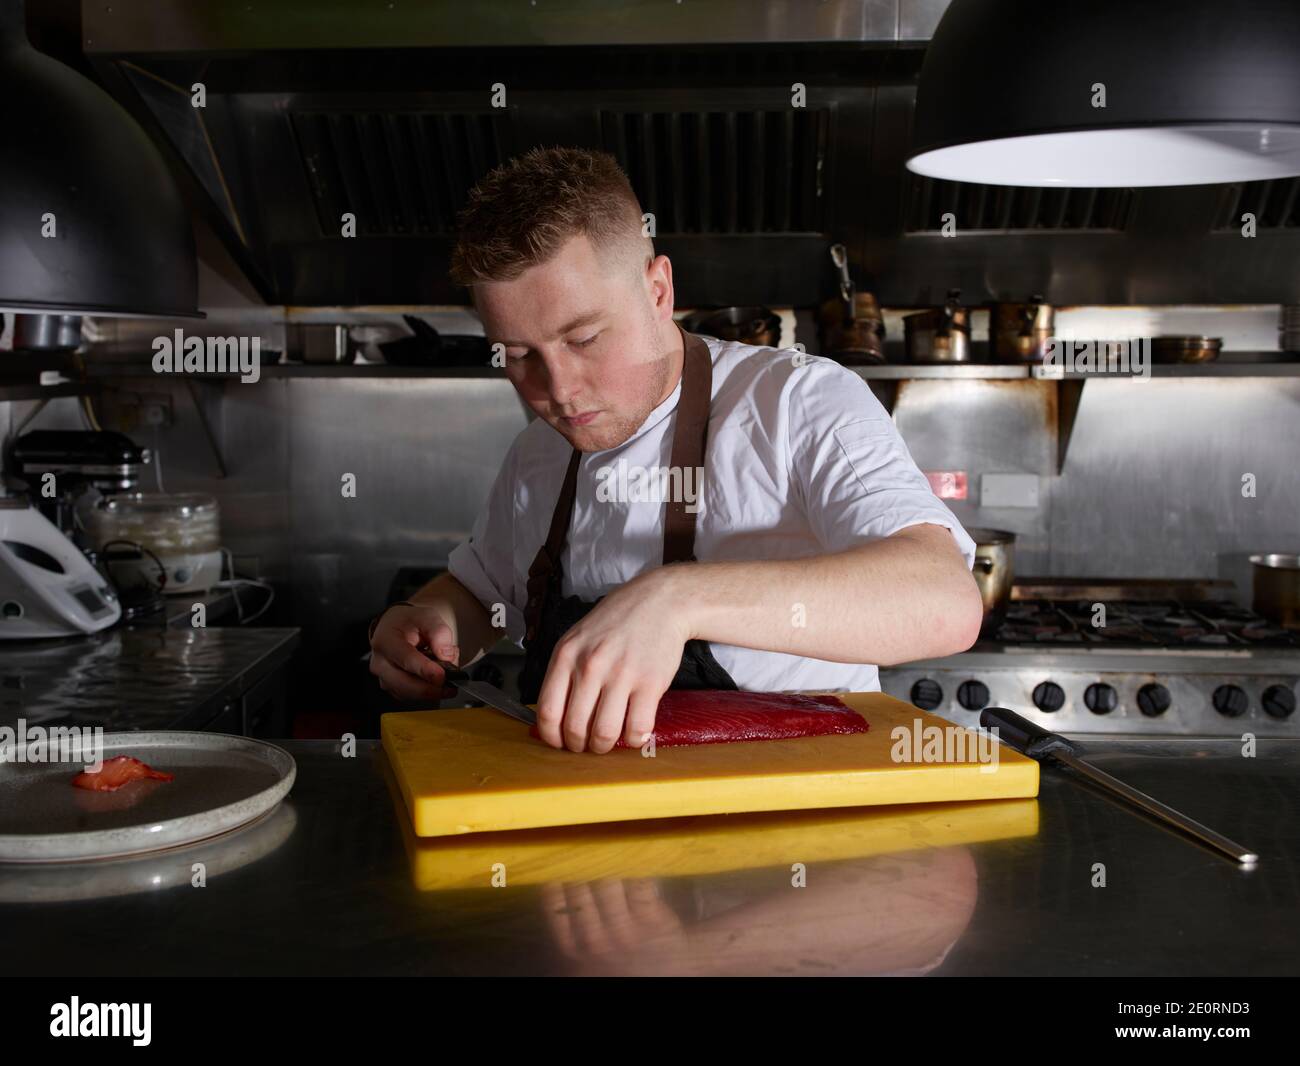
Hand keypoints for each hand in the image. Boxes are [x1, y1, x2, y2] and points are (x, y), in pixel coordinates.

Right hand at [368, 604, 459, 701]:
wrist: (396, 627)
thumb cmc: (409, 622)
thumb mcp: (427, 617)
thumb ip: (439, 632)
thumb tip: (446, 655)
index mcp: (386, 641)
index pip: (406, 659)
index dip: (425, 670)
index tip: (442, 676)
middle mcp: (381, 662)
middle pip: (405, 684)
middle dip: (431, 688)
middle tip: (452, 685)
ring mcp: (384, 677)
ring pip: (409, 694)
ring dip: (431, 690)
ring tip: (446, 675)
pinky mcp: (392, 687)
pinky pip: (411, 697)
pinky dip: (427, 692)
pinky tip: (435, 679)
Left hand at [535, 567, 691, 753]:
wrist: (659, 602)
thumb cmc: (616, 623)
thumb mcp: (577, 638)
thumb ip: (564, 672)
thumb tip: (553, 717)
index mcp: (566, 656)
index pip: (548, 712)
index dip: (552, 737)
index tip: (559, 743)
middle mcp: (590, 666)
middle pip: (575, 728)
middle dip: (579, 746)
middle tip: (586, 745)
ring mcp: (621, 675)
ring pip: (604, 733)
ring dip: (603, 747)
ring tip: (607, 742)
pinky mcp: (650, 683)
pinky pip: (637, 728)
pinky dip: (634, 740)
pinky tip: (633, 733)